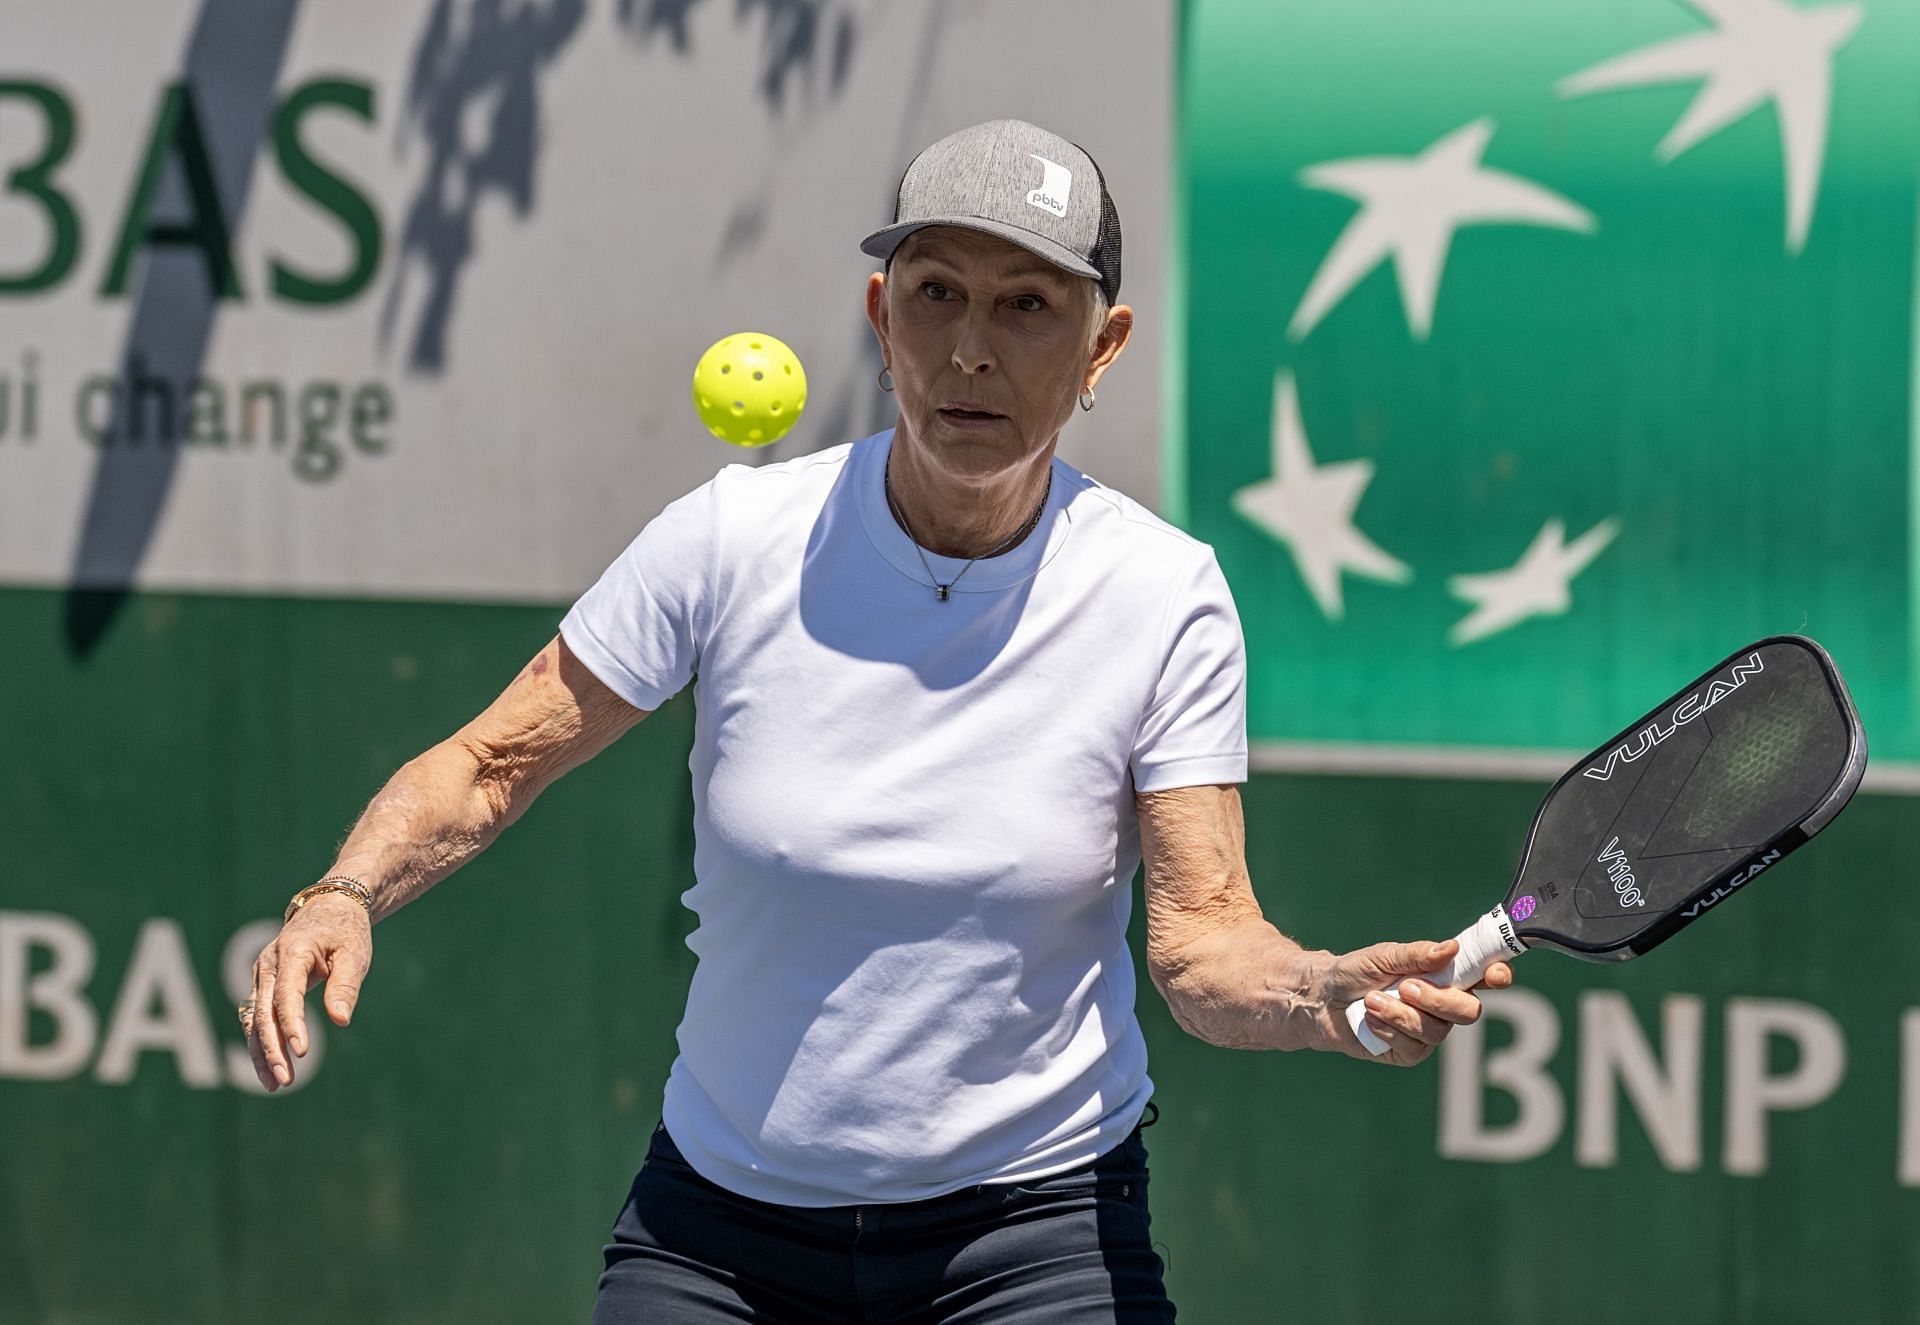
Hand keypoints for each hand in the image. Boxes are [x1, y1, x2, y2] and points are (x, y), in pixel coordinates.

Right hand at [244, 893, 371, 1091]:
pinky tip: (270, 1068)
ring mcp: (261, 975)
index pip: (287, 994)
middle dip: (272, 1049)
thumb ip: (345, 986)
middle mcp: (268, 965)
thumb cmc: (345, 930)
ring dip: (262, 1053)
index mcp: (292, 952)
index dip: (292, 1024)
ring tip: (275, 1085)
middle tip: (284, 1081)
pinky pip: (256, 1018)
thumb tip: (341, 1021)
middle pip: (263, 1013)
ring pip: (254, 1020)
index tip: (302, 1052)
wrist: (329, 907)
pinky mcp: (262, 986)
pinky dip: (261, 1043)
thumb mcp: (354, 953)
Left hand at [1322, 939, 1512, 1065]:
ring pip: (1437, 1031)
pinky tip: (1370, 1018)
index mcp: (1444, 976)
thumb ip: (1417, 955)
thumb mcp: (1383, 956)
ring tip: (1372, 1000)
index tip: (1495, 975)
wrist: (1322, 999)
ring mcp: (1428, 1031)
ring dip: (1402, 1013)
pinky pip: (1413, 1047)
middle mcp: (1443, 1005)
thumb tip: (1452, 948)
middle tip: (1405, 986)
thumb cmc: (1355, 972)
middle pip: (1470, 1011)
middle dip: (1438, 1000)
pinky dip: (1389, 1029)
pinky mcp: (1409, 1052)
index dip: (1497, 975)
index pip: (1484, 977)